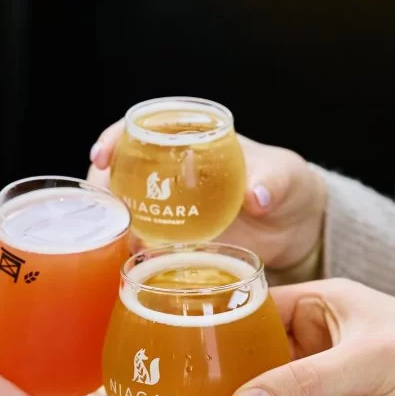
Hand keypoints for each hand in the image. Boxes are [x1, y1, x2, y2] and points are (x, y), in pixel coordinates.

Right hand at [88, 123, 325, 269]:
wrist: (293, 228)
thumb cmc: (285, 186)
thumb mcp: (283, 176)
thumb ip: (271, 181)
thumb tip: (256, 196)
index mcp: (190, 141)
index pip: (139, 129)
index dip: (113, 139)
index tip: (102, 157)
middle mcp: (171, 174)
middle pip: (120, 174)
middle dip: (103, 191)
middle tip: (105, 214)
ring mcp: (171, 210)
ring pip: (127, 213)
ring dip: (117, 228)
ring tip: (124, 244)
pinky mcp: (178, 243)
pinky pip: (147, 246)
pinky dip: (137, 255)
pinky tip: (136, 266)